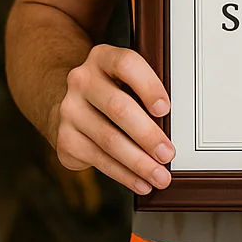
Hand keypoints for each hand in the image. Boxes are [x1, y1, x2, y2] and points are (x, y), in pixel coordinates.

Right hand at [53, 44, 174, 194]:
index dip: (148, 86)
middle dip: (147, 135)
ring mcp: (69, 110)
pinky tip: (140, 183)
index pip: (126, 65)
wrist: (69, 104)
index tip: (165, 109)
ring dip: (138, 162)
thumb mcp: (125, 79)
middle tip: (168, 154)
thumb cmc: (113, 91)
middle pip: (118, 107)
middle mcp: (82, 81)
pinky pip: (99, 160)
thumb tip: (176, 125)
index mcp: (103, 58)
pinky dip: (124, 175)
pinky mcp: (65, 139)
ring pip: (108, 140)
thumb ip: (144, 90)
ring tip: (160, 177)